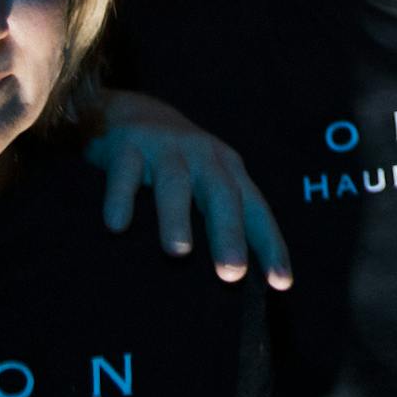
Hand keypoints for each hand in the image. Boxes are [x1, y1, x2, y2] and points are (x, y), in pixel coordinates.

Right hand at [87, 89, 292, 288]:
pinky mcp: (128, 146)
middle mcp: (203, 157)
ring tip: (179, 252)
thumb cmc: (178, 165)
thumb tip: (242, 282)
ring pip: (175, 182)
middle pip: (222, 194)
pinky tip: (116, 226)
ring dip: (177, 216)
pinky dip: (121, 198)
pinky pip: (125, 173)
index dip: (270, 245)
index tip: (280, 283)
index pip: (256, 209)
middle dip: (229, 233)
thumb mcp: (207, 184)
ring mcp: (166, 149)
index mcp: (229, 170)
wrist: (132, 113)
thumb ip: (222, 220)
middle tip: (231, 273)